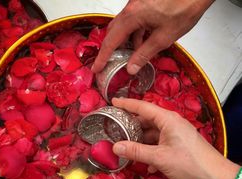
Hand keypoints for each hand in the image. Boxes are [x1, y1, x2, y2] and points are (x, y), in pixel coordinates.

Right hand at [92, 0, 213, 74]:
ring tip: (132, 56)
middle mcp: (131, 8)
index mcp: (133, 16)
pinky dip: (135, 34)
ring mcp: (137, 4)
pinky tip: (143, 42)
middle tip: (110, 62)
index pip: (111, 41)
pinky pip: (133, 21)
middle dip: (111, 49)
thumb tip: (131, 68)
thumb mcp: (163, 37)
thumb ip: (145, 54)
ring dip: (125, 42)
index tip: (97, 67)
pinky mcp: (144, 3)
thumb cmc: (184, 7)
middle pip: (113, 31)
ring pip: (124, 26)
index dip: (102, 57)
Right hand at [112, 98, 239, 178]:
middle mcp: (171, 122)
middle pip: (147, 120)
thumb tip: (115, 147)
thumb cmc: (188, 162)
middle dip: (132, 126)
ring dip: (142, 141)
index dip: (127, 104)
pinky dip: (152, 150)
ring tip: (128, 149)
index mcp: (167, 119)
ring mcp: (176, 132)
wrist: (214, 175)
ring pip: (153, 133)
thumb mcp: (159, 157)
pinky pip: (160, 142)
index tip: (113, 102)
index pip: (143, 107)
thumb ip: (136, 151)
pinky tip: (147, 164)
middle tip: (116, 129)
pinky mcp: (179, 142)